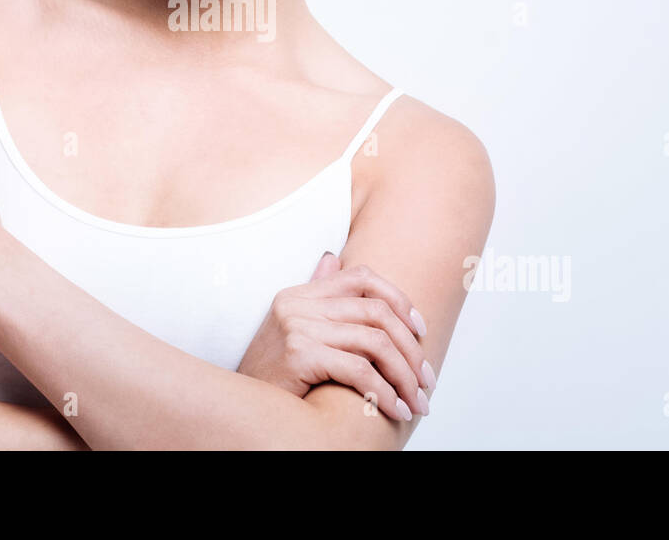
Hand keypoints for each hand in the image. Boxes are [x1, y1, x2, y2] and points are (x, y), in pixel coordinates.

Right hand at [236, 253, 435, 421]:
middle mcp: (297, 304)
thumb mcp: (292, 331)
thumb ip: (316, 296)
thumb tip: (335, 259)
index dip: (399, 299)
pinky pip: (359, 369)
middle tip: (427, 382)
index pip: (362, 277)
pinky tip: (394, 410)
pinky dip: (384, 392)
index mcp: (299, 294)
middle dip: (411, 349)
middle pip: (377, 312)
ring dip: (405, 377)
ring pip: (375, 343)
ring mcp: (297, 326)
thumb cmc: (272, 377)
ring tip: (416, 403)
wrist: (241, 409)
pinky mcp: (298, 354)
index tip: (420, 331)